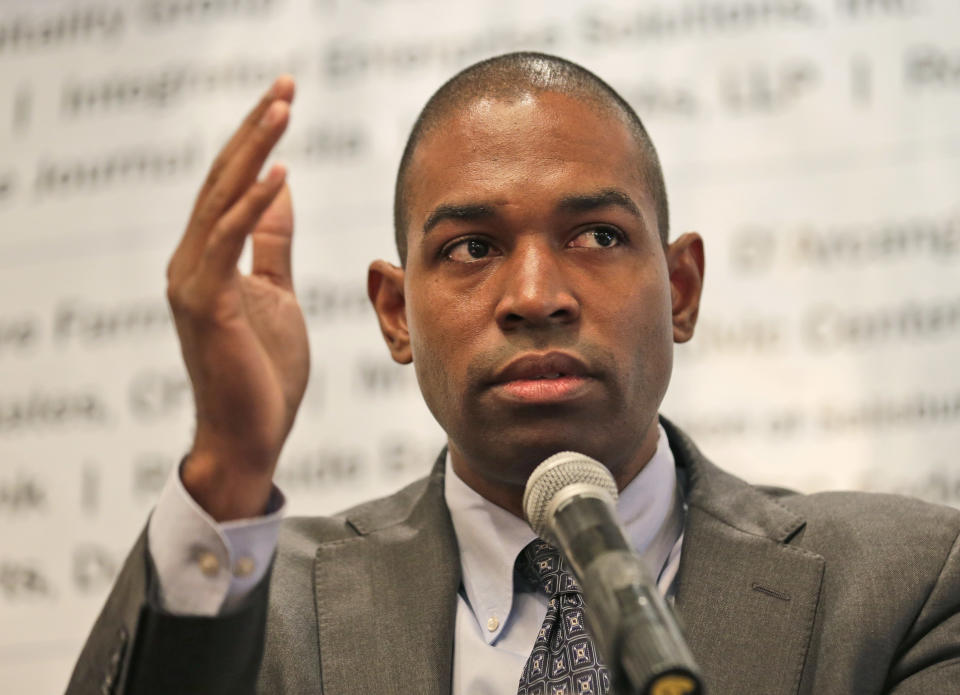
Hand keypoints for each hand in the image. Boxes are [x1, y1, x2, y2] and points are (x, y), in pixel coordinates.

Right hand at [167, 76, 309, 520]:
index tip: (284, 100)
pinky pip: (227, 243)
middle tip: (285, 84)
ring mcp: (192, 281)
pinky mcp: (204, 303)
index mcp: (209, 258)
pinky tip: (278, 173)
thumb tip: (279, 189)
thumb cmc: (263, 371)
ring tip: (282, 107)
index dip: (257, 141)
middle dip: (256, 130)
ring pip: (221, 200)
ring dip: (253, 151)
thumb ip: (271, 243)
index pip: (232, 185)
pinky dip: (251, 207)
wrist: (250, 435)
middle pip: (223, 180)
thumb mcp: (275, 292)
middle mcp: (191, 261)